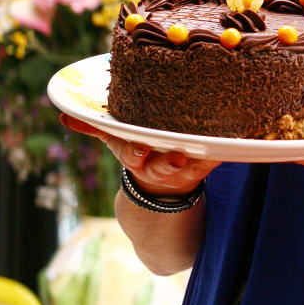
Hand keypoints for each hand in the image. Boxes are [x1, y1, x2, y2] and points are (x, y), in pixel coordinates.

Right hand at [60, 113, 220, 196]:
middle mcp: (159, 164)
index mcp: (137, 155)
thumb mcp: (116, 141)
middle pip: (163, 165)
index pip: (132, 154)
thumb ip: (93, 127)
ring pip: (193, 166)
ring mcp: (183, 167)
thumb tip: (64, 116)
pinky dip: (225, 152)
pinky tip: (239, 142)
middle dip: (168, 163)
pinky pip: (216, 158)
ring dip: (203, 160)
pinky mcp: (204, 165)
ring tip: (215, 152)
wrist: (160, 189)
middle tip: (177, 159)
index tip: (140, 148)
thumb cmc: (140, 150)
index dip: (136, 151)